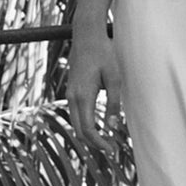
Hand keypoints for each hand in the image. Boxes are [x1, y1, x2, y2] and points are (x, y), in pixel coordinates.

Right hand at [66, 32, 124, 156]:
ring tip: (105, 141)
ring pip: (75, 123)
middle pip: (78, 130)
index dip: (99, 143)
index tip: (111, 150)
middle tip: (110, 149)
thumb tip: (112, 126)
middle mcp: (73, 96)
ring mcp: (70, 93)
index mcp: (83, 96)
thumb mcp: (114, 78)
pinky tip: (96, 126)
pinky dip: (84, 124)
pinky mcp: (72, 89)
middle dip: (93, 143)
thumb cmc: (104, 53)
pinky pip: (75, 113)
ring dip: (88, 134)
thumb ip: (113, 103)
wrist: (87, 35)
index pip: (87, 129)